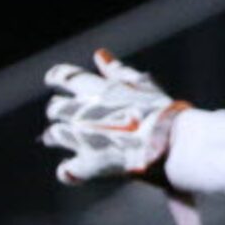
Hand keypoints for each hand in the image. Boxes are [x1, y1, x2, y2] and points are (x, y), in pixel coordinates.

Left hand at [42, 49, 189, 184]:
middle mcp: (81, 111)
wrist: (172, 144)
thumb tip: (99, 54)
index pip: (64, 77)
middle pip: (56, 108)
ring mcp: (81, 138)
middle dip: (62, 112)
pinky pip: (66, 170)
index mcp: (95, 89)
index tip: (53, 80)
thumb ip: (118, 71)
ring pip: (54, 135)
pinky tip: (75, 169)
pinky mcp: (88, 164)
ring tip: (75, 141)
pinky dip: (69, 170)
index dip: (57, 78)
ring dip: (62, 137)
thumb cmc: (163, 113)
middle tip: (75, 118)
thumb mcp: (143, 86)